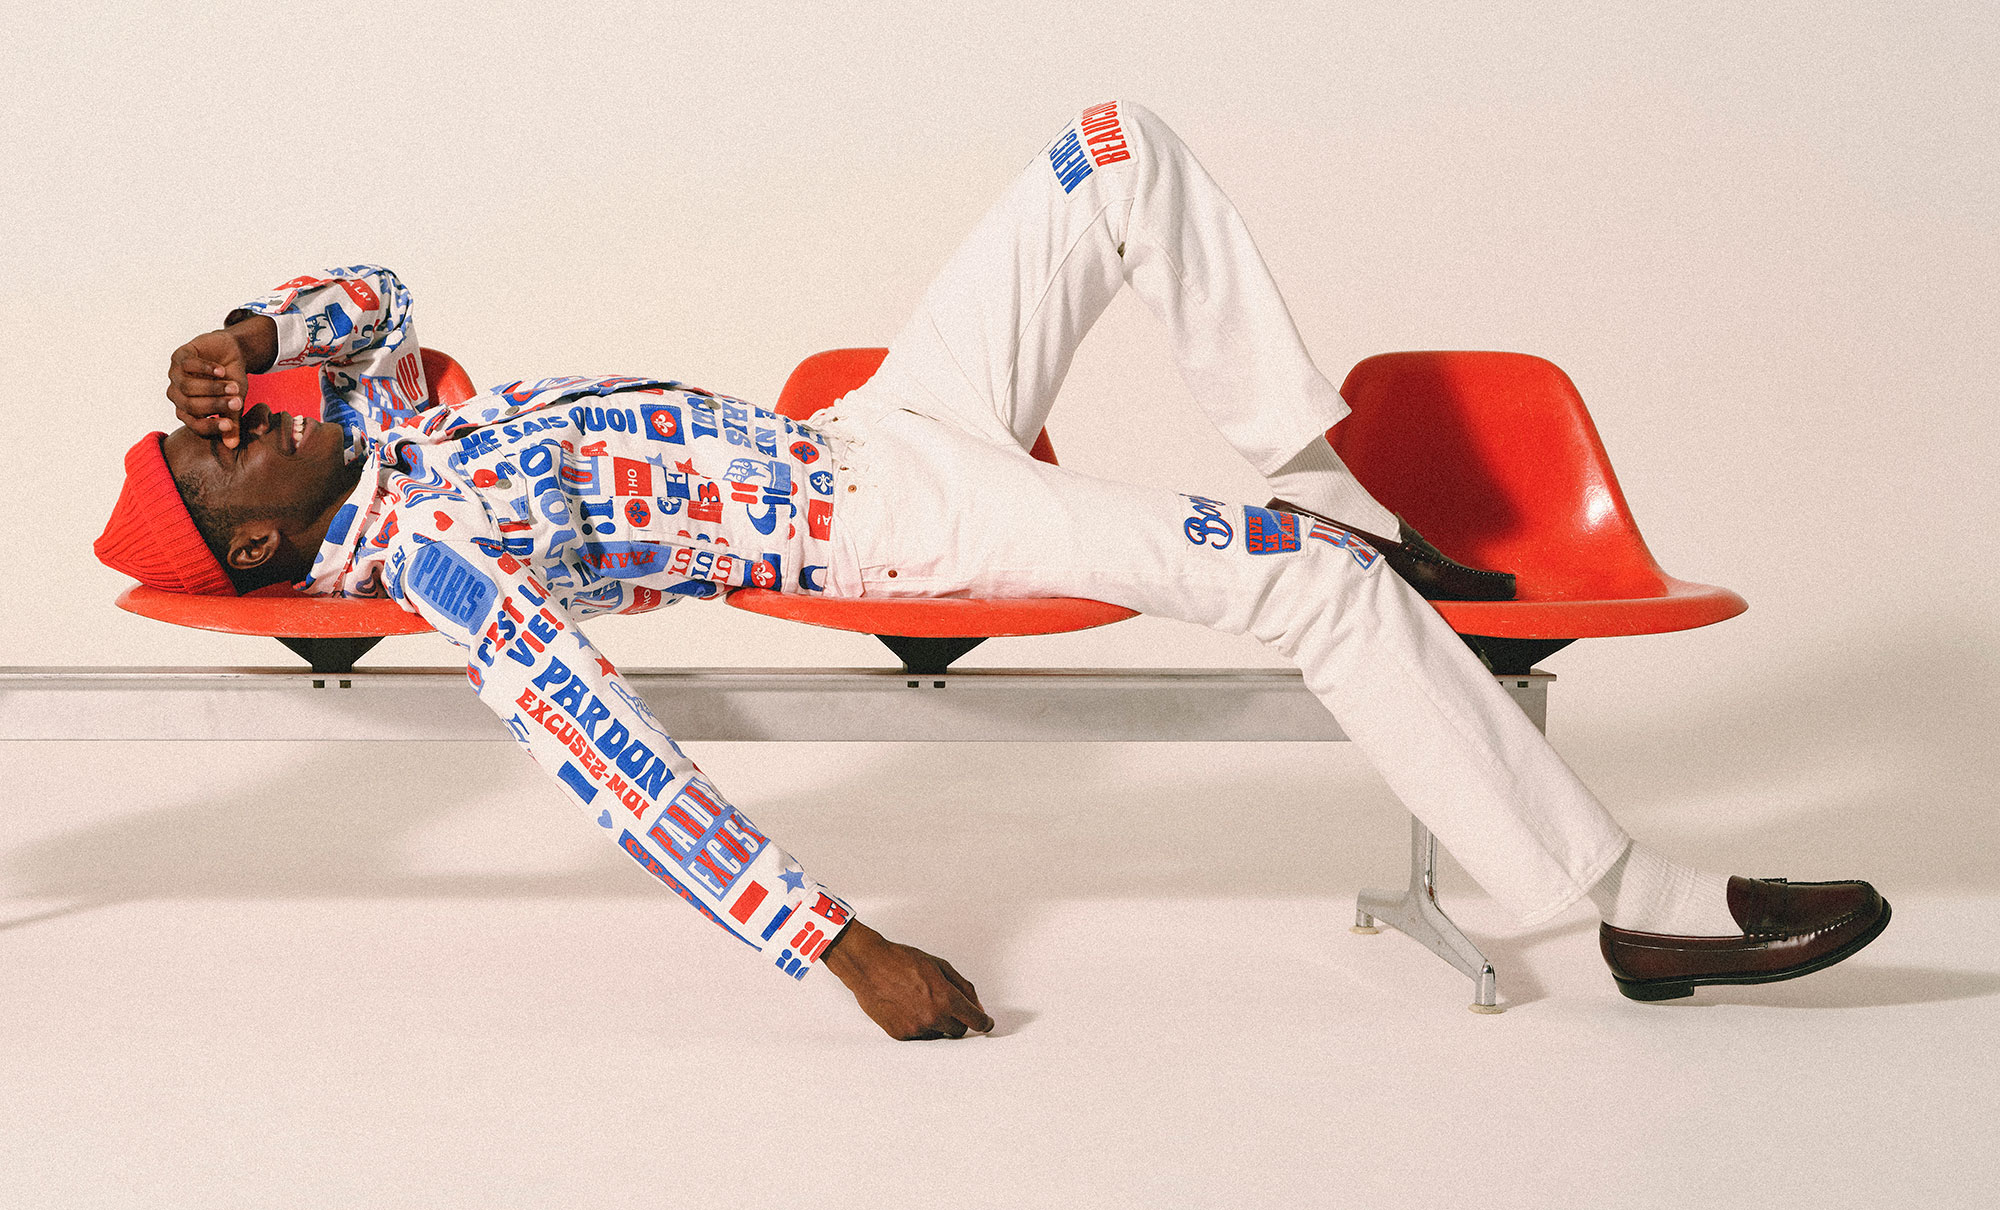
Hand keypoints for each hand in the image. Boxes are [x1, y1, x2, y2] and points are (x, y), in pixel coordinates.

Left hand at [167, 316, 277, 447]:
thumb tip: (233, 446)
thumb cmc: (231, 380)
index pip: (195, 424)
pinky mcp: (179, 356)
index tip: (230, 425)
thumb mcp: (235, 401)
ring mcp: (175, 375)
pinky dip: (206, 369)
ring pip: (187, 386)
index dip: (211, 426)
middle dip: (215, 405)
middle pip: (190, 405)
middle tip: (237, 402)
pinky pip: (188, 365)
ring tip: (234, 385)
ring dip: (213, 387)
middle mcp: (177, 394)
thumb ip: (232, 422)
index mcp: (188, 410)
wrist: (229, 352)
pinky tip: (221, 370)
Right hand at [821, 920, 993, 1040]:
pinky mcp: (901, 1035)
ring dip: (937, 1022)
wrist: (869, 966)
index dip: (983, 1022)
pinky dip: (919, 1025)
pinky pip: (920, 1036)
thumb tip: (976, 1006)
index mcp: (946, 999)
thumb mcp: (940, 966)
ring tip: (920, 1002)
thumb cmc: (902, 961)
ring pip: (939, 1034)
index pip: (976, 1021)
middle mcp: (933, 1017)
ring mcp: (916, 1028)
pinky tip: (908, 1007)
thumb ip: (963, 988)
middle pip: (959, 1031)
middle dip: (957, 1019)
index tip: (985, 1023)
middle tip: (945, 1004)